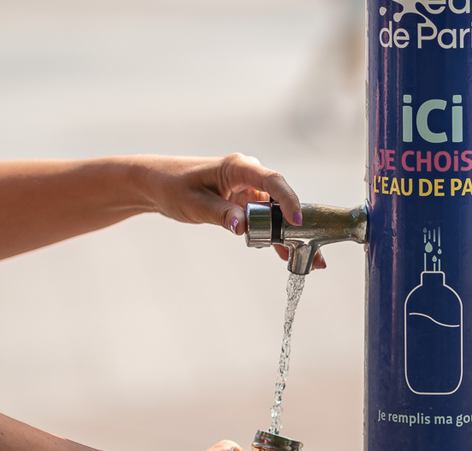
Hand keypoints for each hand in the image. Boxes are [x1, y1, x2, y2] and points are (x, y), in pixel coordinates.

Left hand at [138, 153, 325, 268]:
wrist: (156, 184)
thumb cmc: (172, 186)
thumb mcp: (194, 203)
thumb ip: (222, 215)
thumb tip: (243, 228)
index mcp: (238, 168)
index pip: (272, 181)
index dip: (288, 200)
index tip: (298, 221)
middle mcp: (249, 176)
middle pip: (282, 200)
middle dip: (300, 226)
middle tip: (315, 253)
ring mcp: (249, 189)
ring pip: (277, 213)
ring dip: (291, 236)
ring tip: (310, 261)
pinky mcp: (246, 203)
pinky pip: (266, 220)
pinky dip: (275, 237)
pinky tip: (287, 255)